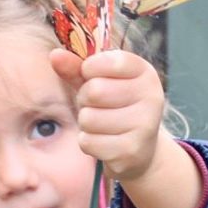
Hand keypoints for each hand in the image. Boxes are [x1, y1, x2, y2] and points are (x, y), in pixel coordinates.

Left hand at [52, 48, 165, 183]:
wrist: (138, 150)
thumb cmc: (114, 107)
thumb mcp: (98, 81)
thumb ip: (77, 67)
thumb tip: (55, 55)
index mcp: (145, 73)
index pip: (110, 62)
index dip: (89, 68)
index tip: (91, 75)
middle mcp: (151, 98)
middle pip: (95, 91)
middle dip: (85, 99)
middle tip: (96, 105)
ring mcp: (144, 127)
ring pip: (89, 119)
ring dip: (86, 123)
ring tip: (101, 124)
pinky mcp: (131, 152)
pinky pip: (88, 142)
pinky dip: (88, 142)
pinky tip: (104, 141)